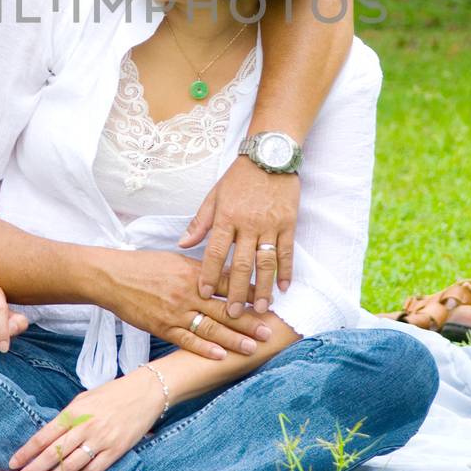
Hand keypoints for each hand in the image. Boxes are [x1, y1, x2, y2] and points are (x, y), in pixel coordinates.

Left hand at [9, 369, 165, 470]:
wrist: (145, 392)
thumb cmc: (112, 393)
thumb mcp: (85, 398)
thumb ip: (67, 417)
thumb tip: (49, 435)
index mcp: (74, 412)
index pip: (44, 436)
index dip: (27, 452)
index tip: (15, 462)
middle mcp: (85, 427)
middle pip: (53, 454)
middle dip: (33, 470)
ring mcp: (101, 440)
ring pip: (70, 465)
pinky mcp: (116, 450)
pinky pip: (93, 470)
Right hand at [105, 251, 271, 359]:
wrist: (112, 277)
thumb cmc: (144, 266)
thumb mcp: (176, 259)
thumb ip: (201, 270)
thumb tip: (225, 275)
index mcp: (194, 272)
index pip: (228, 282)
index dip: (250, 292)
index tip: (269, 300)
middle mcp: (188, 292)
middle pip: (224, 308)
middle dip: (249, 321)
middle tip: (270, 331)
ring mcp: (175, 311)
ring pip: (210, 328)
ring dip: (233, 339)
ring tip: (252, 347)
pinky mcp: (162, 327)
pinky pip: (187, 341)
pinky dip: (204, 350)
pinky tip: (220, 356)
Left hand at [180, 156, 300, 315]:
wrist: (269, 155)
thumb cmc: (239, 177)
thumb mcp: (214, 196)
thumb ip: (200, 222)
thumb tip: (182, 244)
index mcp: (226, 217)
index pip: (215, 252)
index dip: (209, 275)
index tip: (205, 294)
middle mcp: (248, 224)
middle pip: (241, 264)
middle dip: (237, 291)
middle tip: (234, 314)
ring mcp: (270, 224)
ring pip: (266, 262)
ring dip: (263, 287)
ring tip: (259, 308)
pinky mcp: (289, 223)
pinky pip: (287, 251)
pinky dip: (286, 271)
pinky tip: (283, 288)